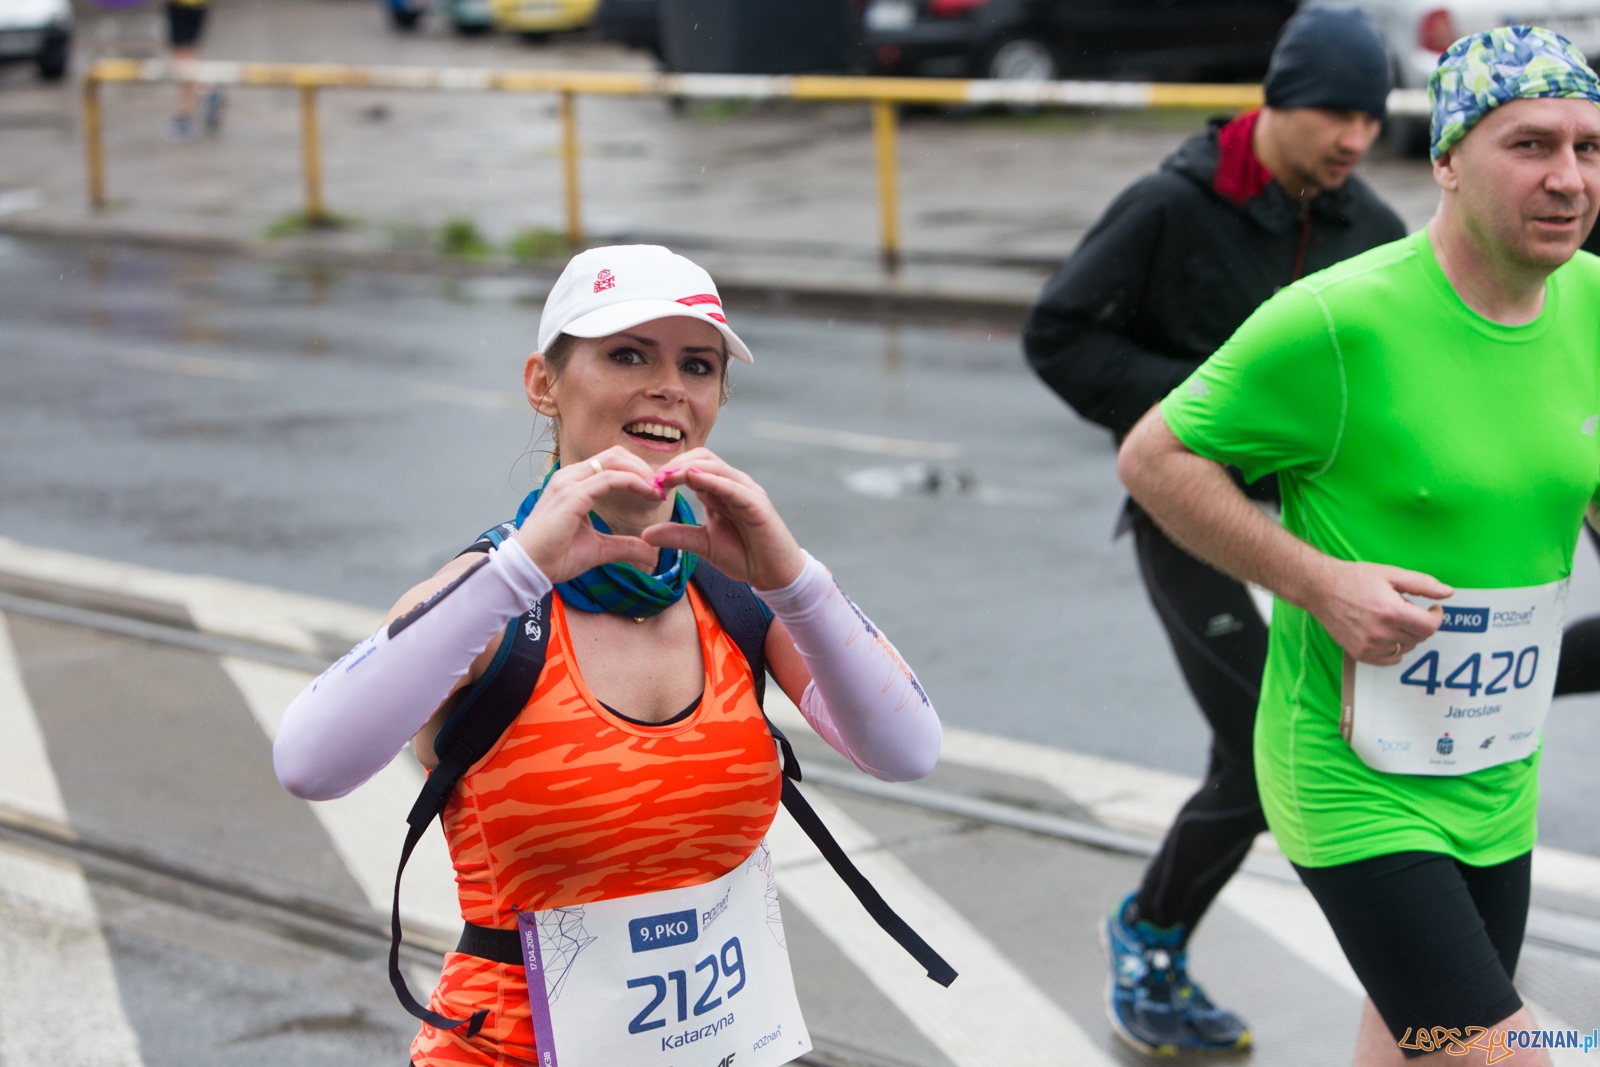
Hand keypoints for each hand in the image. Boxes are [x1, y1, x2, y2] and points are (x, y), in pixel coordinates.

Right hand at [513, 447, 661, 583]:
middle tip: (662, 487)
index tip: (656, 491)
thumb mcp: (599, 549)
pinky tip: (649, 494)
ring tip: (658, 491)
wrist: (528, 569)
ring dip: (642, 472)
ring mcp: (569, 482)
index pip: (611, 463)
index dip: (637, 472)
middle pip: (615, 455)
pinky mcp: (572, 495)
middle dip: (643, 467)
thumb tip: (651, 552)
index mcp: (573, 483)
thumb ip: (624, 546)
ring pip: (614, 461)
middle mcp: (570, 476)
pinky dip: (634, 482)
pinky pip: (610, 478)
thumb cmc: (555, 557)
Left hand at [643, 449, 805, 590]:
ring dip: (688, 468)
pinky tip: (694, 479)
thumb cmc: (743, 555)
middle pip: (702, 458)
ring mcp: (746, 491)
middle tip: (654, 479)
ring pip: (716, 467)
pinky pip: (733, 487)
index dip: (669, 470)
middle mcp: (732, 485)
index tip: (648, 484)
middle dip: (676, 464)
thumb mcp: (702, 545)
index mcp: (719, 490)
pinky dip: (713, 480)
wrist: (774, 574)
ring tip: (666, 477)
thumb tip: (645, 534)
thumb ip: (677, 536)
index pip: (692, 466)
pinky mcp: (757, 503)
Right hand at [1304, 558, 1452, 664]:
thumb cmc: (1355, 578)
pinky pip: (1391, 658)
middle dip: (1419, 622)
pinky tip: (1385, 633)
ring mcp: (1370, 646)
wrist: (1320, 589)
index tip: (1433, 609)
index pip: (1430, 626)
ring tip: (1391, 618)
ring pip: (1407, 647)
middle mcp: (1381, 632)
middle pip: (1420, 637)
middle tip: (1404, 607)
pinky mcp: (1360, 654)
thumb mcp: (1390, 574)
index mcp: (1391, 611)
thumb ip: (1423, 584)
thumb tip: (1449, 593)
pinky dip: (1394, 648)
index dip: (1437, 617)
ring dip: (1407, 635)